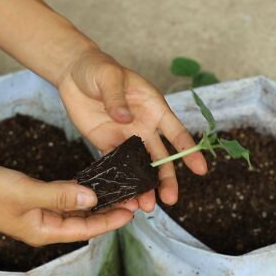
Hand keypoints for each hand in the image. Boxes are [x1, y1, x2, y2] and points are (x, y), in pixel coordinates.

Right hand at [0, 163, 132, 245]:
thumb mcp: (26, 193)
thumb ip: (60, 195)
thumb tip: (92, 199)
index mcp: (44, 230)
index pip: (86, 229)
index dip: (110, 221)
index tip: (132, 211)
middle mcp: (45, 224)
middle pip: (84, 220)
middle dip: (108, 210)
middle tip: (132, 197)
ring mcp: (39, 212)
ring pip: (75, 208)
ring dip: (95, 199)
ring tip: (118, 188)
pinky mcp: (35, 199)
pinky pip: (62, 196)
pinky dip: (77, 190)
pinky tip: (91, 181)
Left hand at [57, 50, 207, 211]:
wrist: (74, 73)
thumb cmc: (98, 68)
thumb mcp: (109, 77)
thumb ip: (117, 98)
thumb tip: (126, 120)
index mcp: (154, 107)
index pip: (177, 132)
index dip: (189, 151)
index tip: (200, 169)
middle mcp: (144, 126)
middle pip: (161, 157)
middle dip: (166, 179)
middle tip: (170, 200)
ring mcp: (126, 137)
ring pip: (140, 166)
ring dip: (144, 186)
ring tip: (146, 207)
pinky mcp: (106, 143)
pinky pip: (116, 165)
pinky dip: (121, 181)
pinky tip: (124, 197)